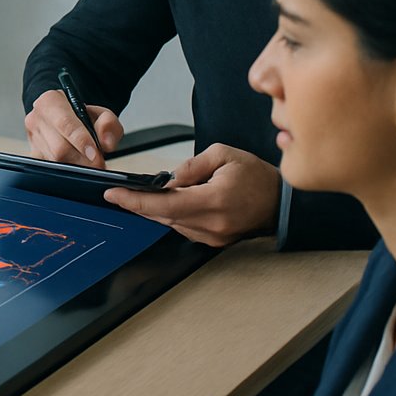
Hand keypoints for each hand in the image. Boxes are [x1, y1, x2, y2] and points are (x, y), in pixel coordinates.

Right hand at [24, 88, 121, 166]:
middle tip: (99, 164)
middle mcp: (37, 118)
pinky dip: (67, 171)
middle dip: (82, 160)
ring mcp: (32, 138)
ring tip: (89, 164)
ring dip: (76, 166)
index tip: (95, 155)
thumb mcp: (101, 113)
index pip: (65, 123)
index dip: (81, 141)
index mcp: (50, 101)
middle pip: (59, 148)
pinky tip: (76, 167)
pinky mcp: (33, 154)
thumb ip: (109, 124)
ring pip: (55, 161)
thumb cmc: (80, 115)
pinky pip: (51, 169)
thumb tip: (107, 143)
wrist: (64, 117)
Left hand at [102, 143, 279, 246]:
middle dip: (138, 205)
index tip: (113, 194)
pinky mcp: (215, 241)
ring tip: (140, 196)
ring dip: (154, 211)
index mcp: (213, 200)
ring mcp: (214, 236)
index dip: (135, 200)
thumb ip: (191, 166)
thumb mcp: (223, 155)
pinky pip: (184, 228)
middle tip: (118, 194)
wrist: (282, 201)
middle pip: (163, 216)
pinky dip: (172, 216)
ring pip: (171, 224)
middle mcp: (212, 223)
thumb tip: (168, 178)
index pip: (164, 204)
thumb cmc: (256, 175)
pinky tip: (166, 204)